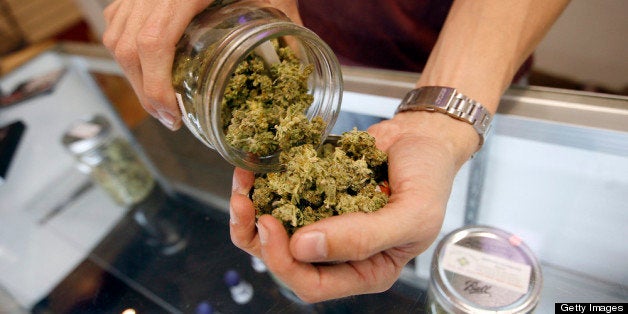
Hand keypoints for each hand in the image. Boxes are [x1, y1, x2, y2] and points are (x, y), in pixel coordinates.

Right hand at [102, 0, 300, 129]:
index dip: (156, 85)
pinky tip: (145, 67)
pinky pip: (117, 20)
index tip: (171, 114)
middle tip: (168, 117)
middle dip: (143, 90)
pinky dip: (126, 49)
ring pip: (116, 35)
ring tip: (157, 99)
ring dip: (132, 74)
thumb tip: (298, 66)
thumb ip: (286, 24)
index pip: (155, 41)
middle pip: (128, 45)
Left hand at [229, 111, 477, 302]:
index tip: (271, 227)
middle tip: (247, 205)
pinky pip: (278, 197)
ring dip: (250, 212)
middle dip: (258, 237)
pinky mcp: (311, 192)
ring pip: (273, 232)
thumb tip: (304, 247)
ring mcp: (321, 220)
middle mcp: (337, 251)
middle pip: (284, 261)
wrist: (424, 137)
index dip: (285, 263)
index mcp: (365, 269)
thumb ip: (364, 237)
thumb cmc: (429, 179)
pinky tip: (251, 170)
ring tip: (241, 187)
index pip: (313, 284)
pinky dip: (260, 186)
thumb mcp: (412, 215)